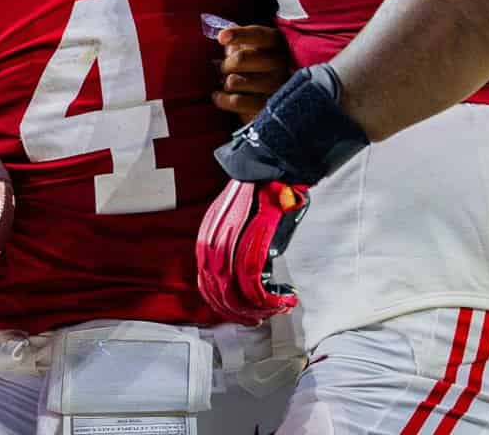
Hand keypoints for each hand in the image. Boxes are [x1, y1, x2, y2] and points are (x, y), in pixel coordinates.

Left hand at [195, 178, 307, 325]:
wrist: (269, 168)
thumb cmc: (259, 195)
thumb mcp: (241, 225)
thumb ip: (239, 250)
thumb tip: (249, 278)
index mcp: (206, 240)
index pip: (207, 284)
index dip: (224, 305)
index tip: (242, 315)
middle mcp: (211, 243)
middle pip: (218, 293)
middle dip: (240, 313)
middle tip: (259, 319)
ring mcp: (229, 242)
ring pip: (234, 292)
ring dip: (256, 308)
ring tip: (274, 310)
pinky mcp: (250, 241)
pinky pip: (252, 281)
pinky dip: (267, 298)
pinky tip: (282, 299)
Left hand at [212, 24, 294, 120]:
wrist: (275, 98)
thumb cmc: (257, 66)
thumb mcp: (253, 49)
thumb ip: (240, 43)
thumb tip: (225, 41)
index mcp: (277, 43)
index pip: (258, 35)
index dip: (239, 35)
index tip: (221, 37)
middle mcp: (280, 64)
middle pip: (240, 58)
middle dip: (226, 64)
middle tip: (225, 69)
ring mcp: (275, 87)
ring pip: (234, 81)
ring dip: (226, 82)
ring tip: (229, 83)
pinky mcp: (267, 107)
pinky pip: (235, 101)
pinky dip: (222, 99)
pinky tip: (220, 96)